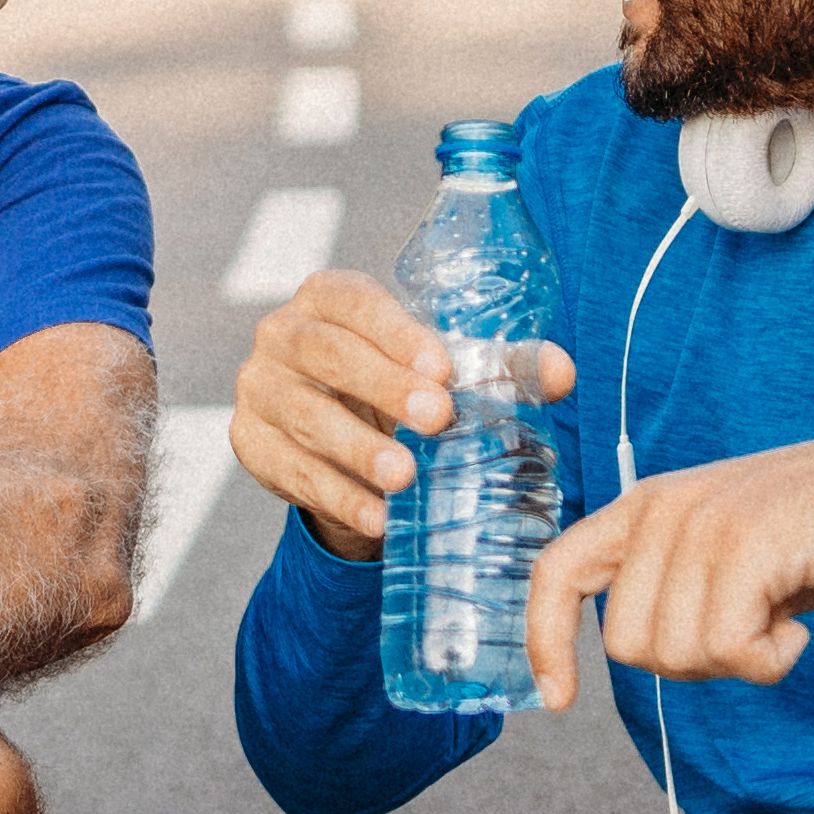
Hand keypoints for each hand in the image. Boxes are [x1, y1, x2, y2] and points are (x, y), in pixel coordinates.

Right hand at [230, 269, 569, 561]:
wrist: (336, 433)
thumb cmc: (396, 383)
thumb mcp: (440, 367)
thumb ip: (500, 365)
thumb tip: (563, 371)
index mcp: (327, 296)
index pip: (355, 302)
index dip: (396, 333)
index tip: (443, 369)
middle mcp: (281, 335)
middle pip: (326, 354)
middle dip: (382, 387)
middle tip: (436, 420)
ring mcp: (258, 390)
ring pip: (304, 417)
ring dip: (357, 450)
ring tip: (404, 478)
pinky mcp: (250, 444)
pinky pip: (291, 471)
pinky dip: (337, 496)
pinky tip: (376, 517)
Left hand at [527, 430, 813, 705]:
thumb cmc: (811, 536)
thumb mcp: (723, 557)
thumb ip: (672, 591)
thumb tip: (644, 653)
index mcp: (643, 508)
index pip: (558, 571)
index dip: (546, 639)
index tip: (559, 699)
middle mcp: (661, 510)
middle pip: (629, 644)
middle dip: (690, 663)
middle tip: (748, 630)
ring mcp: (702, 524)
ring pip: (678, 654)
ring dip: (736, 662)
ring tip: (776, 620)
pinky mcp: (747, 546)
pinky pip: (730, 648)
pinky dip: (769, 661)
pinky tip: (796, 628)